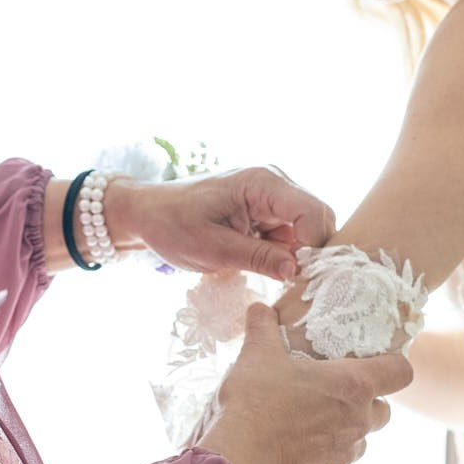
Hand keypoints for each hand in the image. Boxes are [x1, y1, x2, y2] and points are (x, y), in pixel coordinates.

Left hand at [110, 167, 336, 281]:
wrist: (147, 215)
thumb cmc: (172, 225)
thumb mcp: (213, 248)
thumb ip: (258, 259)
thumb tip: (297, 271)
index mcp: (262, 183)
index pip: (312, 210)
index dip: (315, 244)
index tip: (298, 274)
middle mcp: (273, 185)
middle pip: (316, 219)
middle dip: (309, 252)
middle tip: (289, 281)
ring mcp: (270, 199)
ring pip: (305, 232)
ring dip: (295, 257)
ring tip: (268, 275)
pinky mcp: (265, 214)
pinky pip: (289, 237)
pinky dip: (283, 256)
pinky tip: (264, 269)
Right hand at [196, 305, 411, 463]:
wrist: (241, 454)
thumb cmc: (256, 399)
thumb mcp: (258, 353)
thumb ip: (263, 326)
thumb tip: (259, 307)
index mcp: (353, 385)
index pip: (401, 372)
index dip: (393, 365)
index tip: (373, 363)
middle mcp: (359, 420)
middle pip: (384, 409)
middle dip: (366, 402)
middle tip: (334, 393)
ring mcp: (346, 452)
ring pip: (361, 439)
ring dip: (345, 430)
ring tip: (311, 421)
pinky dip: (324, 456)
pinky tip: (297, 447)